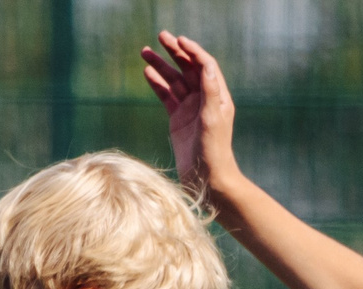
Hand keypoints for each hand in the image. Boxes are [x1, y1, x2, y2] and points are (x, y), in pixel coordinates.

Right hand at [140, 32, 236, 194]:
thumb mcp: (212, 119)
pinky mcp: (178, 119)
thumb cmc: (214, 150)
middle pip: (188, 69)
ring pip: (174, 81)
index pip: (205, 66)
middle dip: (174, 52)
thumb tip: (207, 65)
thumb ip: (210, 91)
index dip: (193, 51)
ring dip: (161, 66)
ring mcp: (190, 109)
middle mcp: (204, 99)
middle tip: (160, 37)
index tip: (179, 40)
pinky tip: (147, 73)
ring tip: (145, 52)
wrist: (207, 178)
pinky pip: (166, 96)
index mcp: (217, 97)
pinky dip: (157, 84)